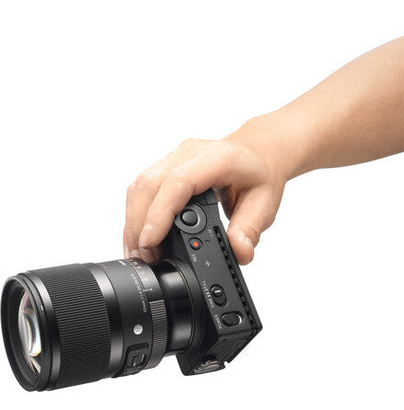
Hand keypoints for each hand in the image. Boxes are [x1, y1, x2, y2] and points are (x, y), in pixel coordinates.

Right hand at [124, 119, 285, 264]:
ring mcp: (175, 157)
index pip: (178, 182)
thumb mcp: (264, 205)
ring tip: (139, 252)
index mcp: (216, 159)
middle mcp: (190, 153)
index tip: (150, 242)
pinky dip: (138, 213)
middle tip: (143, 257)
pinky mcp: (166, 165)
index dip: (159, 212)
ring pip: (140, 186)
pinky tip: (141, 234)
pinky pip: (143, 187)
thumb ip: (249, 230)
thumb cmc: (260, 174)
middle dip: (139, 224)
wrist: (257, 152)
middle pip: (149, 184)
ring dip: (133, 220)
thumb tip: (238, 252)